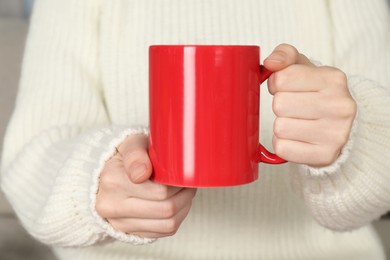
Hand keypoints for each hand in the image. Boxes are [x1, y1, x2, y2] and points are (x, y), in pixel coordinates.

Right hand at [96, 134, 196, 237]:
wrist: (107, 174)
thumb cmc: (128, 157)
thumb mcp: (132, 145)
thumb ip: (136, 155)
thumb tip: (142, 173)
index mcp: (112, 180)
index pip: (160, 191)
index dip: (178, 184)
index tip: (182, 174)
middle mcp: (112, 205)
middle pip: (166, 209)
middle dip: (184, 196)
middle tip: (188, 183)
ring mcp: (119, 222)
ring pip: (167, 223)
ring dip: (183, 208)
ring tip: (184, 193)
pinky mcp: (128, 232)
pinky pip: (163, 231)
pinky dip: (176, 218)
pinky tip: (176, 204)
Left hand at [264, 44, 356, 166]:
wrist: (341, 128)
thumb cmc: (316, 94)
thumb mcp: (304, 68)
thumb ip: (285, 55)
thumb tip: (270, 62)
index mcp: (333, 79)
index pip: (282, 78)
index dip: (276, 83)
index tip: (286, 88)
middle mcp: (339, 106)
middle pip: (279, 104)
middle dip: (279, 106)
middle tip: (293, 107)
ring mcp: (335, 133)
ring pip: (280, 128)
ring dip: (281, 126)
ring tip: (297, 123)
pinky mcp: (325, 155)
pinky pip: (282, 148)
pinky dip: (283, 144)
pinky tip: (297, 139)